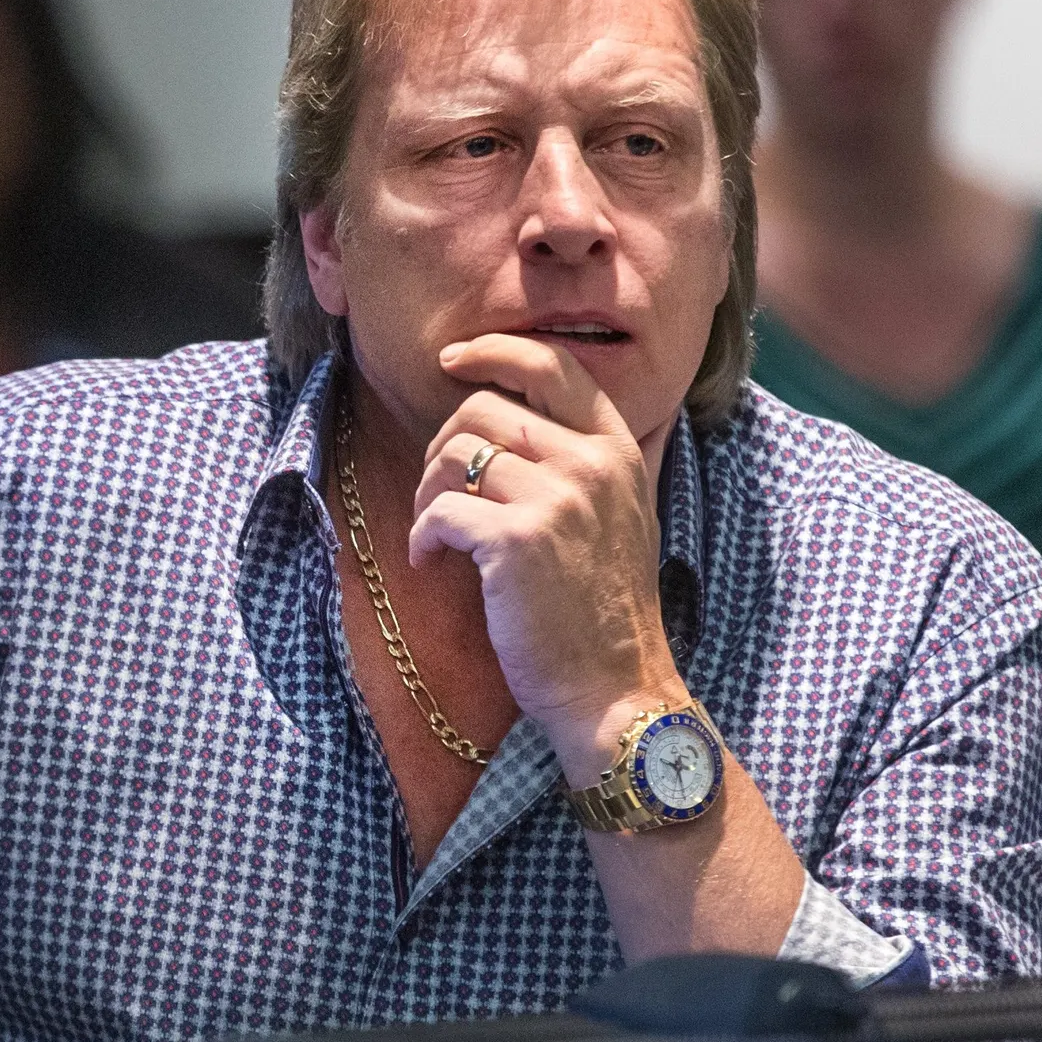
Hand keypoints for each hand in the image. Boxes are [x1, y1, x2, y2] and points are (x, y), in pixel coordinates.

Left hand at [408, 333, 685, 768]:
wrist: (615, 690)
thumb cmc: (603, 611)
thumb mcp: (619, 517)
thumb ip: (581, 462)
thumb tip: (511, 416)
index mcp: (618, 452)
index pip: (554, 368)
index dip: (495, 351)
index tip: (453, 359)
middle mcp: (592, 464)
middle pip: (483, 407)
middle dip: (442, 445)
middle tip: (437, 493)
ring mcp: (557, 499)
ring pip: (453, 454)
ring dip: (426, 493)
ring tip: (434, 534)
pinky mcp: (517, 541)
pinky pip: (440, 510)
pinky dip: (422, 536)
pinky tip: (429, 562)